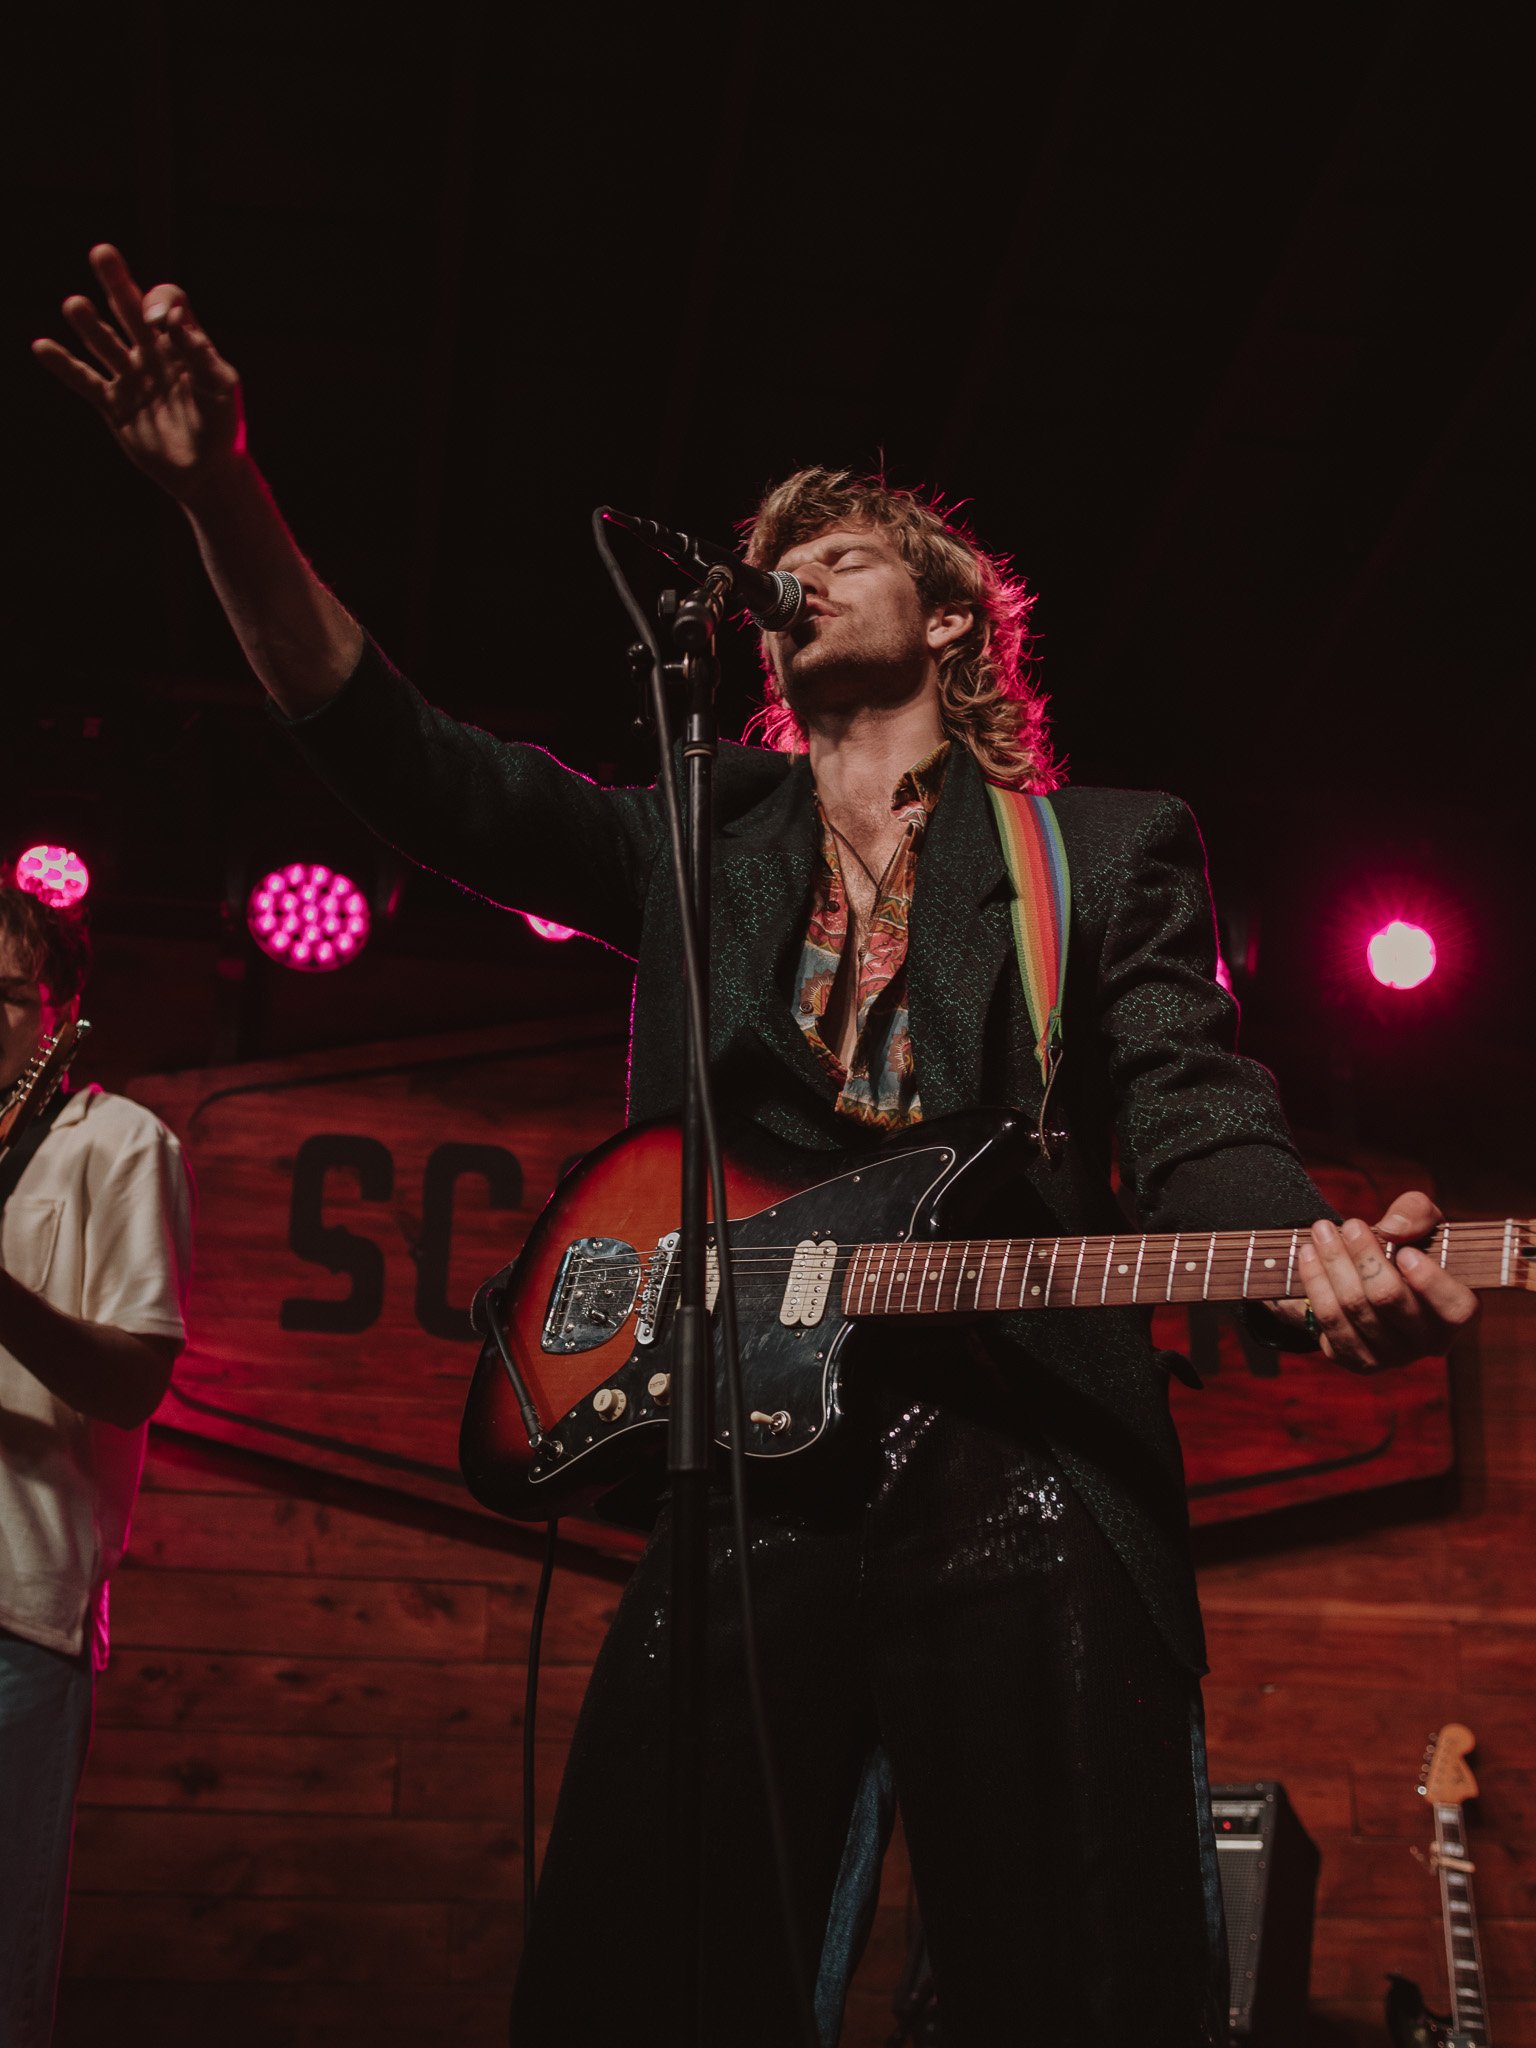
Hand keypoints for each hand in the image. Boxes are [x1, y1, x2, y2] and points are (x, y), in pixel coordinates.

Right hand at [32, 244, 243, 502]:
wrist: (207, 473)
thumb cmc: (222, 427)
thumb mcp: (220, 387)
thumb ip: (199, 352)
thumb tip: (172, 317)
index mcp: (183, 343)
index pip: (167, 303)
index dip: (159, 302)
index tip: (158, 320)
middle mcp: (153, 352)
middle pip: (128, 308)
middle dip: (116, 281)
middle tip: (102, 253)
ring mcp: (131, 376)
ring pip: (103, 340)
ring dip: (89, 322)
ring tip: (75, 305)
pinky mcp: (114, 404)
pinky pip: (84, 380)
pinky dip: (63, 365)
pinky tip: (42, 347)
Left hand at [1293, 1191, 1479, 1371]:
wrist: (1377, 1277)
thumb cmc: (1410, 1247)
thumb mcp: (1423, 1222)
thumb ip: (1417, 1214)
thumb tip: (1393, 1229)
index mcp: (1457, 1312)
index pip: (1455, 1309)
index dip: (1430, 1283)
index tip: (1405, 1253)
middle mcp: (1428, 1342)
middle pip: (1388, 1298)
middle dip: (1364, 1256)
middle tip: (1349, 1225)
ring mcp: (1391, 1356)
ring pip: (1352, 1307)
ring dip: (1332, 1263)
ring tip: (1321, 1232)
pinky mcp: (1356, 1359)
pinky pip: (1328, 1321)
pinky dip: (1315, 1282)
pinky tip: (1308, 1255)